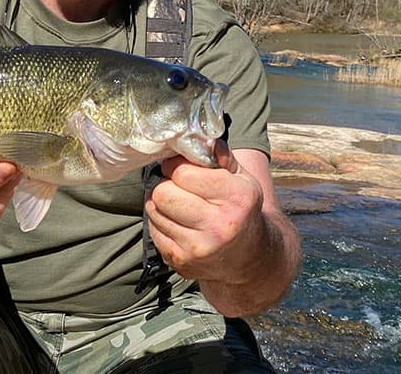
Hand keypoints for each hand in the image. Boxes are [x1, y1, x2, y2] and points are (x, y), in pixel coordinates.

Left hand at [146, 140, 267, 285]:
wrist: (248, 257)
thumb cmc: (241, 208)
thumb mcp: (242, 178)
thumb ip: (222, 156)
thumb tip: (202, 137)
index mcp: (237, 198)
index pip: (183, 173)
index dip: (176, 166)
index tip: (181, 168)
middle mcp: (219, 225)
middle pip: (163, 193)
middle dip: (166, 185)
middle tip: (176, 186)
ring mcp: (199, 247)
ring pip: (153, 210)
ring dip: (160, 203)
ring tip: (178, 203)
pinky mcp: (181, 262)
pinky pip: (153, 230)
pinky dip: (160, 222)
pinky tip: (177, 222)